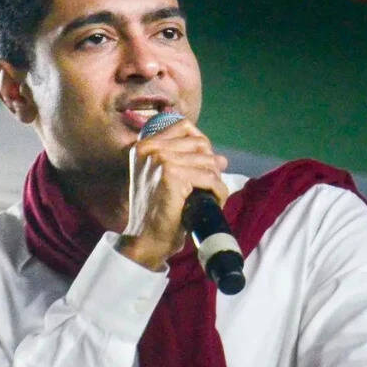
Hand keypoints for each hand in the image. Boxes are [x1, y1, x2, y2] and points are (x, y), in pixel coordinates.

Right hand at [115, 117, 227, 270]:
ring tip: (211, 196)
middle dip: (211, 164)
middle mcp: (149, 148)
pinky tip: (215, 201)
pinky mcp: (171, 175)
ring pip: (207, 161)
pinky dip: (218, 191)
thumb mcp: (167, 179)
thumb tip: (222, 158)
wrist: (146, 239)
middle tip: (210, 185)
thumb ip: (189, 162)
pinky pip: (209, 178)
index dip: (201, 145)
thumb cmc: (158, 212)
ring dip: (216, 180)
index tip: (205, 165)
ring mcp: (160, 160)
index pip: (183, 127)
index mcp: (144, 146)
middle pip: (199, 143)